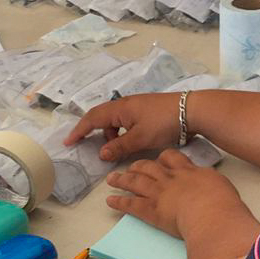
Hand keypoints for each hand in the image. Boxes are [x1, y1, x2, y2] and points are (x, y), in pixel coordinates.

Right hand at [64, 93, 185, 162]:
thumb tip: (101, 154)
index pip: (92, 118)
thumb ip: (119, 146)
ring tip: (115, 149)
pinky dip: (121, 132)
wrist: (191, 110)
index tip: (68, 141)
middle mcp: (125, 104)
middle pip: (101, 116)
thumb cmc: (164, 123)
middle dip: (91, 130)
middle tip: (85, 144)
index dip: (79, 130)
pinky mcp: (146, 110)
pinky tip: (130, 142)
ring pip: (115, 120)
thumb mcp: (140, 138)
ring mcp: (136, 106)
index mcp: (120, 108)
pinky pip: (125, 121)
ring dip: (110, 134)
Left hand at [106, 151, 247, 238]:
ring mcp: (158, 193)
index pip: (172, 158)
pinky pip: (131, 204)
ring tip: (112, 178)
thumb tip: (213, 187)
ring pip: (135, 182)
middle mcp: (170, 179)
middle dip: (138, 166)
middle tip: (131, 167)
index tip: (159, 159)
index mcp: (188, 171)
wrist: (210, 212)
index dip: (163, 158)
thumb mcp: (220, 185)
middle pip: (149, 167)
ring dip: (122, 179)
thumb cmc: (221, 201)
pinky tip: (110, 200)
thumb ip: (212, 184)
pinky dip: (119, 202)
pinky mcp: (150, 210)